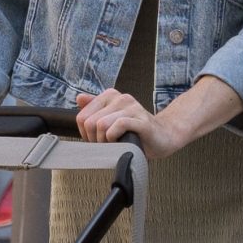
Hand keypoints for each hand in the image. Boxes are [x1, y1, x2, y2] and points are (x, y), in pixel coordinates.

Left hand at [74, 90, 189, 157]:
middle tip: (106, 145)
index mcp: (111, 96)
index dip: (86, 134)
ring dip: (105, 141)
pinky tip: (121, 142)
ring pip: (102, 125)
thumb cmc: (135, 131)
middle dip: (94, 139)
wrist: (162, 137)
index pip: (82, 116)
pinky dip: (115, 138)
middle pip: (90, 122)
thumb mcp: (111, 119)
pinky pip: (118, 126)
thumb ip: (95, 108)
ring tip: (114, 145)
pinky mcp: (141, 120)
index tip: (97, 140)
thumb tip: (79, 98)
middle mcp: (121, 98)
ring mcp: (132, 108)